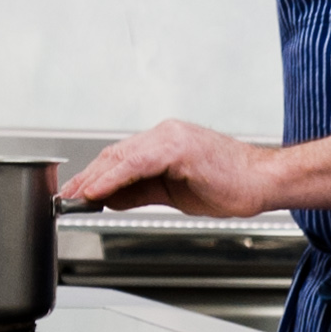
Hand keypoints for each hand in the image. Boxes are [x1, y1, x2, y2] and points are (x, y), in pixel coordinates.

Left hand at [58, 118, 330, 220]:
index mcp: (164, 141)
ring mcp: (172, 138)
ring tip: (77, 195)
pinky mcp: (180, 148)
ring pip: (122, 156)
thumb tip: (110, 197)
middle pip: (114, 154)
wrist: (263, 181)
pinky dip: (114, 177)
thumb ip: (140, 191)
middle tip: (67, 196)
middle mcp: (165, 133)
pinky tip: (100, 189)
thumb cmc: (229, 184)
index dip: (93, 175)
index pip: (119, 157)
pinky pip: (138, 163)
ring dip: (95, 177)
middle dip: (87, 176)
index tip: (75, 192)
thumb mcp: (174, 191)